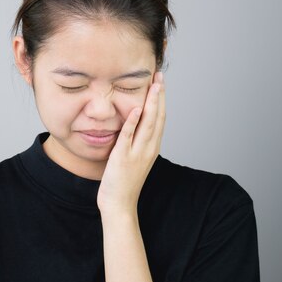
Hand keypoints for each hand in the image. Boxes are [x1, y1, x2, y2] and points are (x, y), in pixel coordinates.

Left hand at [97, 72, 165, 215]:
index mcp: (151, 148)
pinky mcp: (123, 158)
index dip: (161, 100)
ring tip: (154, 86)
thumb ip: (135, 141)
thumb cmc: (124, 182)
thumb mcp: (134, 158)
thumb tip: (134, 124)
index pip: (159, 119)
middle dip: (160, 96)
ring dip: (152, 104)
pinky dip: (133, 122)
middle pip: (157, 117)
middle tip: (161, 76)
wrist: (120, 205)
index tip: (160, 83)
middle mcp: (148, 149)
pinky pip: (129, 137)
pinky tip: (136, 109)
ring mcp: (137, 153)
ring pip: (148, 124)